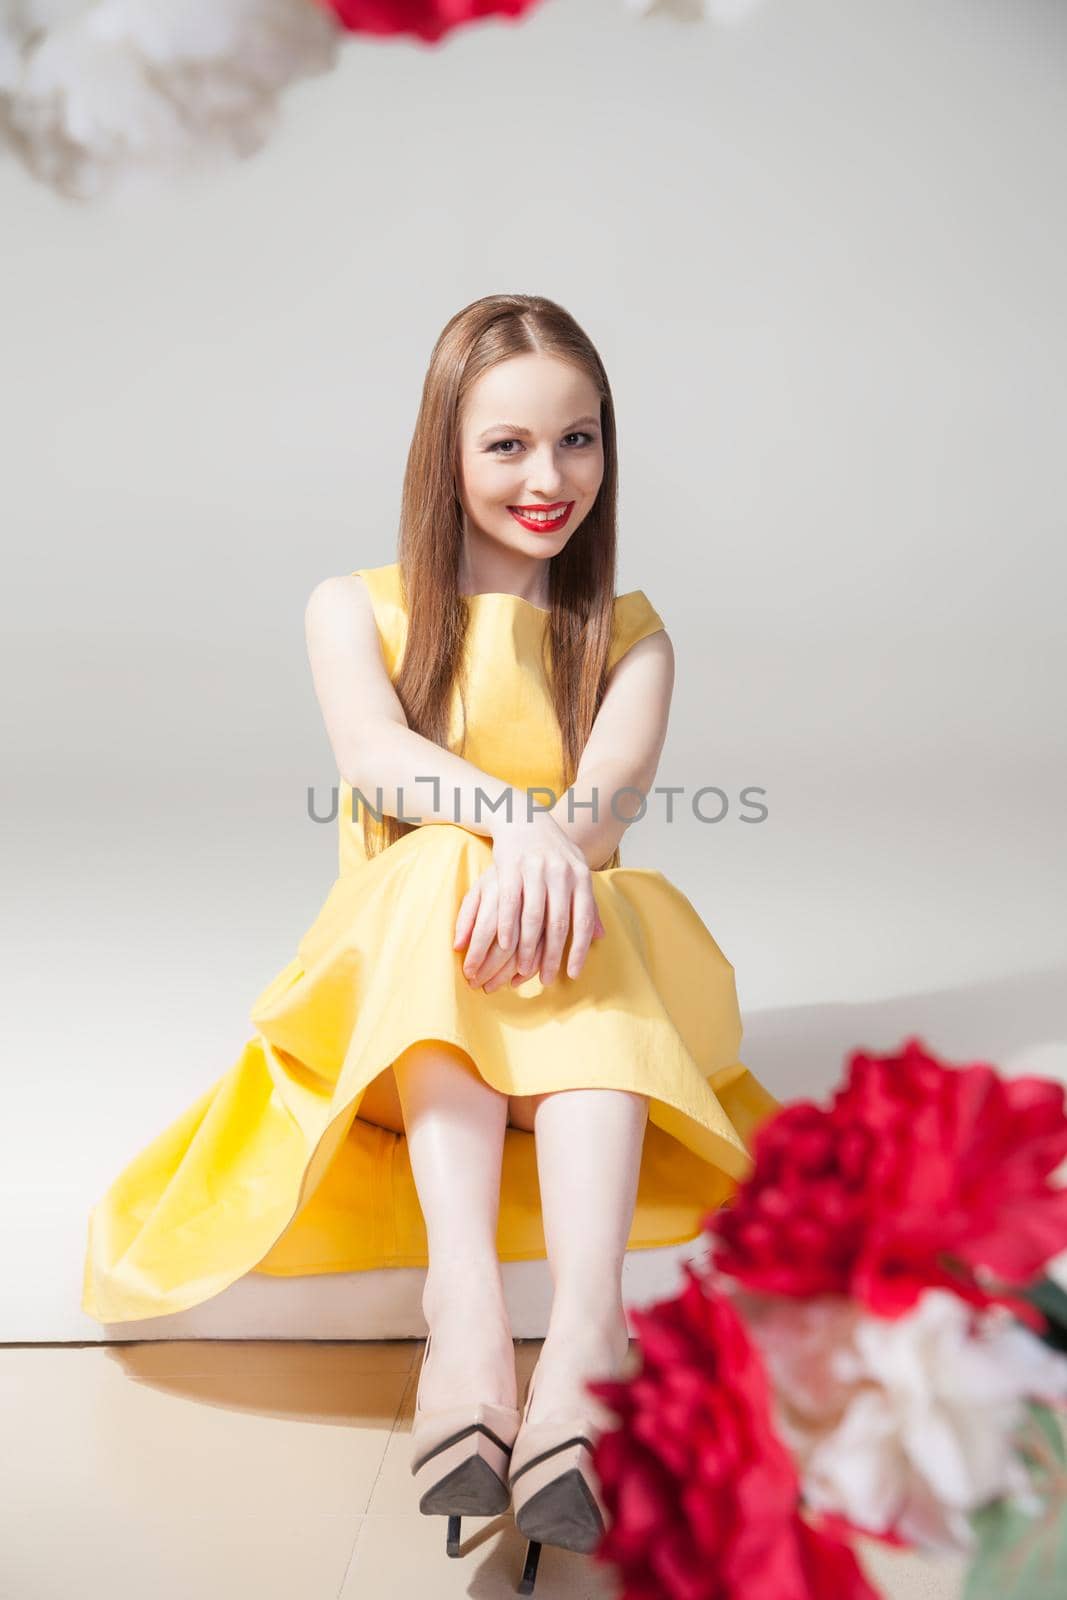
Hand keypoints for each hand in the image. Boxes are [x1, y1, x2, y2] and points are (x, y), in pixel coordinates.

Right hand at [453, 812, 605, 988]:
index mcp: (580, 877)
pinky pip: (509, 904)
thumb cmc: (553, 852)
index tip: (572, 974)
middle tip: (544, 979)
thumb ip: (588, 903)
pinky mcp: (510, 867)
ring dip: (527, 948)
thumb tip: (602, 937)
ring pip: (533, 917)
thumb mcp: (577, 871)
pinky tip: (505, 946)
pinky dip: (507, 927)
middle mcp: (561, 873)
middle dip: (551, 956)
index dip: (579, 950)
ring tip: (523, 970)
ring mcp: (535, 870)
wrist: (524, 817)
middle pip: (558, 924)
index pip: (583, 920)